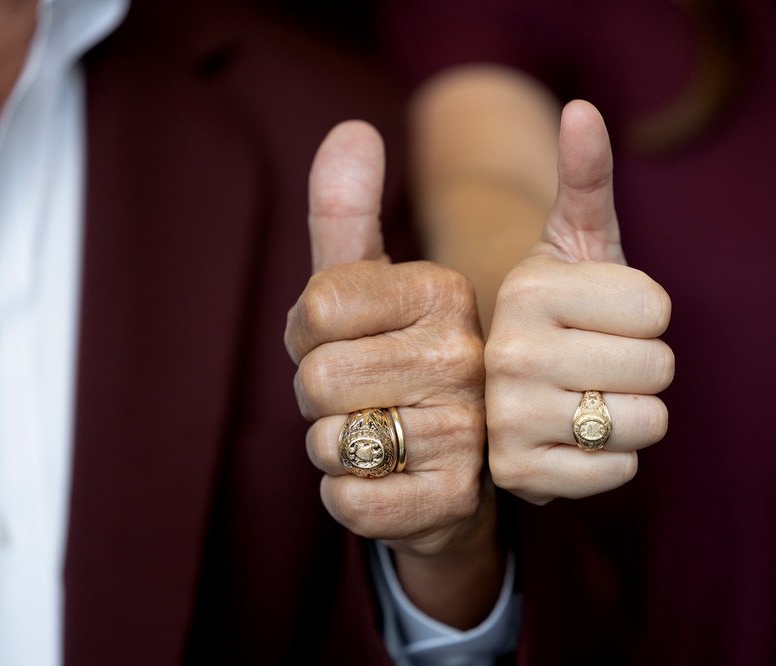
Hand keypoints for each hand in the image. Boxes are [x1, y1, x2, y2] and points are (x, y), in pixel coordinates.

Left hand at [284, 121, 499, 626]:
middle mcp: (466, 357)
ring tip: (381, 436)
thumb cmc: (390, 362)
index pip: (317, 307)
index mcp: (444, 292)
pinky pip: (349, 502)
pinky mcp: (453, 499)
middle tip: (364, 397)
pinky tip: (388, 482)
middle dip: (318, 397)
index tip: (348, 342)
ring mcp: (468, 432)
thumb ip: (346, 211)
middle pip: (318, 377)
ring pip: (330, 442)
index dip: (308, 335)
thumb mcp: (364, 284)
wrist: (446, 464)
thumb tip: (352, 128)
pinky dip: (348, 496)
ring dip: (334, 448)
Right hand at [486, 100, 674, 504]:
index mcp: (529, 288)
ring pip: (644, 423)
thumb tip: (584, 109)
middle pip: (658, 368)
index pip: (659, 310)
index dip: (645, 316)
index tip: (599, 317)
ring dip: (629, 415)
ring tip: (583, 399)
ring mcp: (508, 418)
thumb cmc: (562, 310)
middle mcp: (508, 353)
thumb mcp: (577, 244)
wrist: (509, 388)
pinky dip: (610, 459)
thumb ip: (588, 180)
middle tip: (594, 362)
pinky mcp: (519, 476)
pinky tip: (572, 439)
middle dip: (641, 367)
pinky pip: (619, 470)